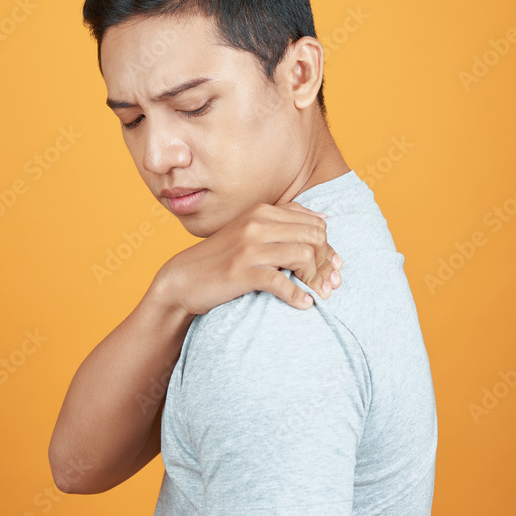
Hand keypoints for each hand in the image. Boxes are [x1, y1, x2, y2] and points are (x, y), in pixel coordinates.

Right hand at [155, 201, 343, 314]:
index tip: (332, 267)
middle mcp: (257, 223)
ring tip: (315, 294)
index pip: (315, 222)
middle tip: (327, 282)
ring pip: (303, 256)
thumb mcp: (250, 230)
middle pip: (314, 236)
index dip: (329, 246)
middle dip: (327, 261)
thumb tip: (322, 217)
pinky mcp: (242, 272)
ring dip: (315, 279)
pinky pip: (282, 282)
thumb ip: (283, 221)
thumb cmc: (222, 257)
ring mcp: (249, 247)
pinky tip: (303, 304)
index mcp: (263, 211)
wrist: (183, 278)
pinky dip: (298, 296)